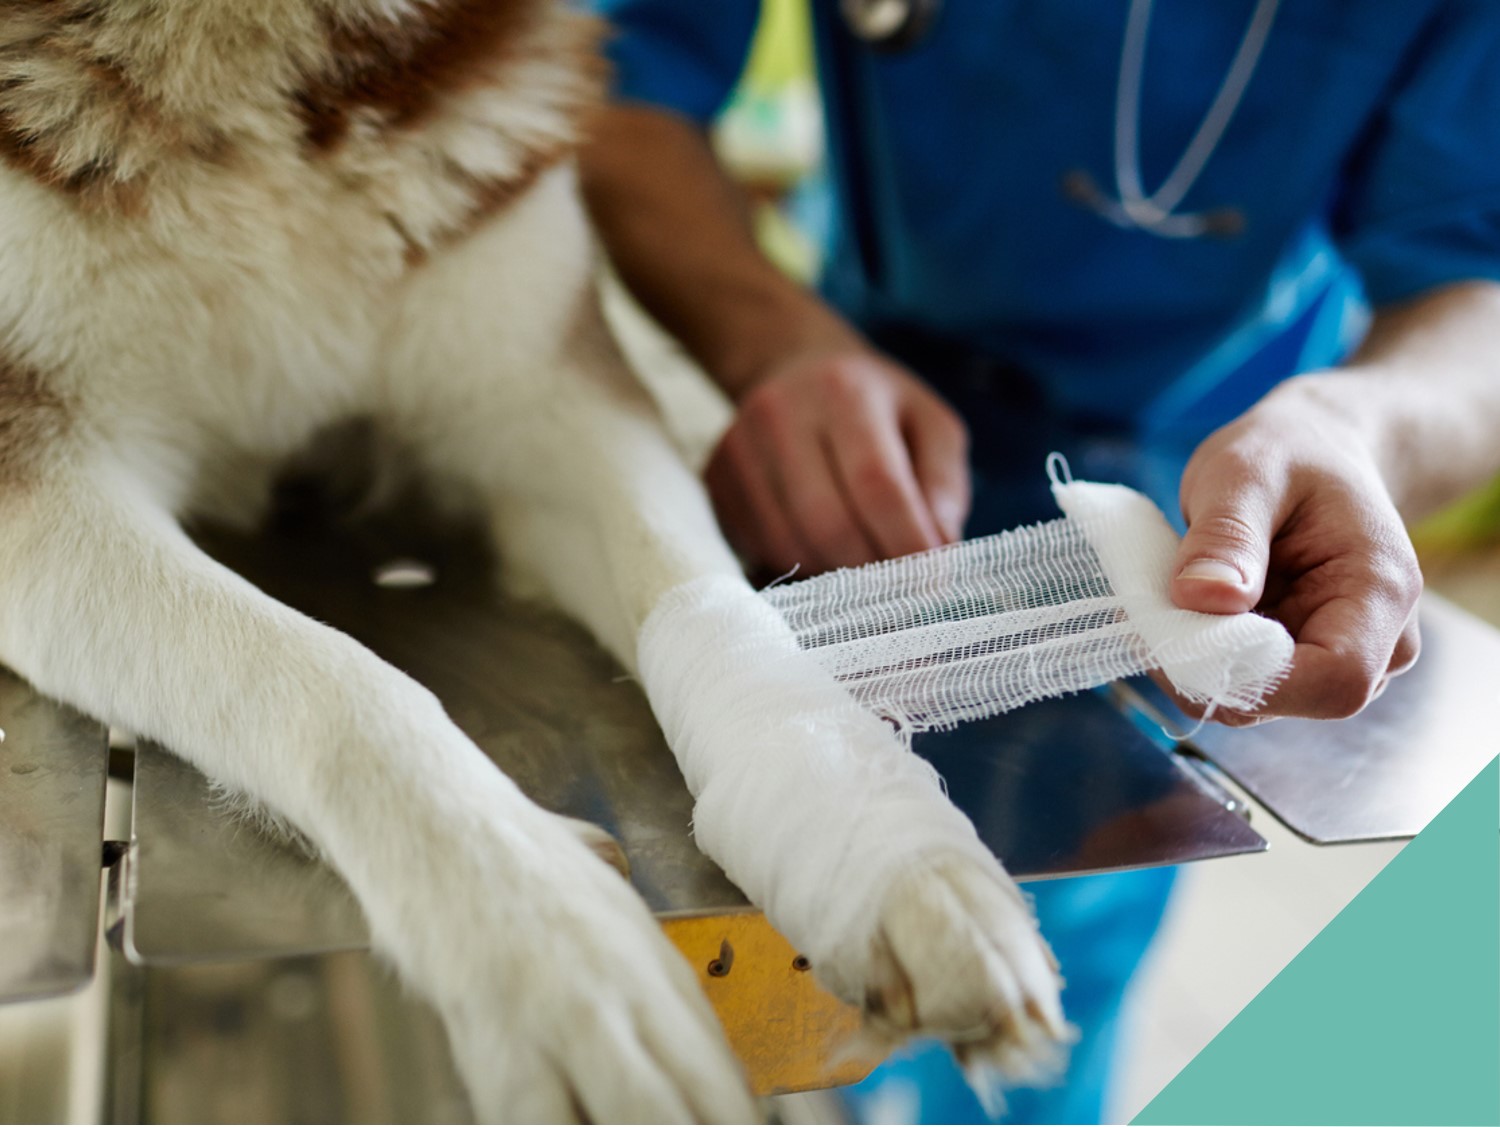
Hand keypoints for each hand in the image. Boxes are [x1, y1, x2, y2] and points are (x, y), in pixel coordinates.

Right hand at [705, 348, 970, 574]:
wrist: (793, 369)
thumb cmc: (877, 406)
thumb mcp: (931, 424)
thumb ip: (944, 486)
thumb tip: (939, 553)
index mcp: (843, 391)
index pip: (876, 483)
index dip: (906, 541)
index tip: (935, 580)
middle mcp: (780, 413)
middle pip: (827, 522)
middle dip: (871, 571)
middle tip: (901, 587)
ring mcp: (738, 449)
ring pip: (789, 545)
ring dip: (836, 578)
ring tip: (866, 569)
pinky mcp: (715, 480)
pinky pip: (759, 548)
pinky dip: (800, 566)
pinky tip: (825, 551)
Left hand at [1167, 378, 1422, 721]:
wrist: (1313, 449)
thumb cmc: (1289, 453)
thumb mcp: (1246, 471)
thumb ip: (1228, 534)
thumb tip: (1202, 598)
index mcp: (1381, 591)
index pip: (1336, 680)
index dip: (1254, 678)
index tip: (1177, 637)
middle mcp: (1376, 640)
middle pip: (1290, 698)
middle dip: (1208, 668)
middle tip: (1148, 611)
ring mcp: (1339, 656)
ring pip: (1257, 699)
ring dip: (1197, 661)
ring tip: (1166, 599)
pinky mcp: (1299, 661)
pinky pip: (1241, 681)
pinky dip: (1198, 655)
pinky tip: (1177, 611)